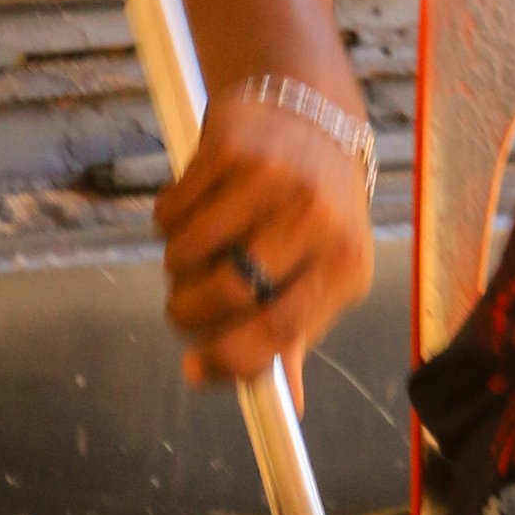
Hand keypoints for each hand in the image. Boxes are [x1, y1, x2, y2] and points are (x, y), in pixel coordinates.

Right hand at [155, 92, 373, 396]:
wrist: (311, 111)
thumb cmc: (317, 208)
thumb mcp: (325, 270)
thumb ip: (298, 333)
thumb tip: (283, 403)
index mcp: (346, 264)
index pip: (279, 331)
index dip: (227, 360)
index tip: (194, 370)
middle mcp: (317, 220)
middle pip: (225, 295)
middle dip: (187, 313)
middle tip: (182, 307)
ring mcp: (273, 179)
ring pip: (186, 254)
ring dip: (176, 267)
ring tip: (194, 251)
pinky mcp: (230, 147)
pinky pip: (169, 212)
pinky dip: (168, 223)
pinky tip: (194, 207)